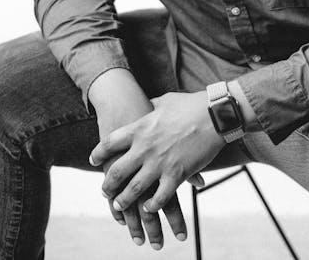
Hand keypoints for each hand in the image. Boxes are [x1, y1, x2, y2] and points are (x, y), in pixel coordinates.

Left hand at [90, 90, 223, 215]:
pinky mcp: (176, 175)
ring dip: (123, 201)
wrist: (214, 114)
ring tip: (118, 206)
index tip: (94, 160)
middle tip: (105, 192)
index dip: (99, 153)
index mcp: (140, 128)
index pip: (110, 143)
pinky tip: (148, 208)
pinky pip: (158, 198)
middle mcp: (145, 147)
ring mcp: (159, 163)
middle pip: (116, 171)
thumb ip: (151, 107)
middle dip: (107, 186)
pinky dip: (151, 206)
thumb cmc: (191, 104)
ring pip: (133, 189)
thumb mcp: (165, 101)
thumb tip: (147, 104)